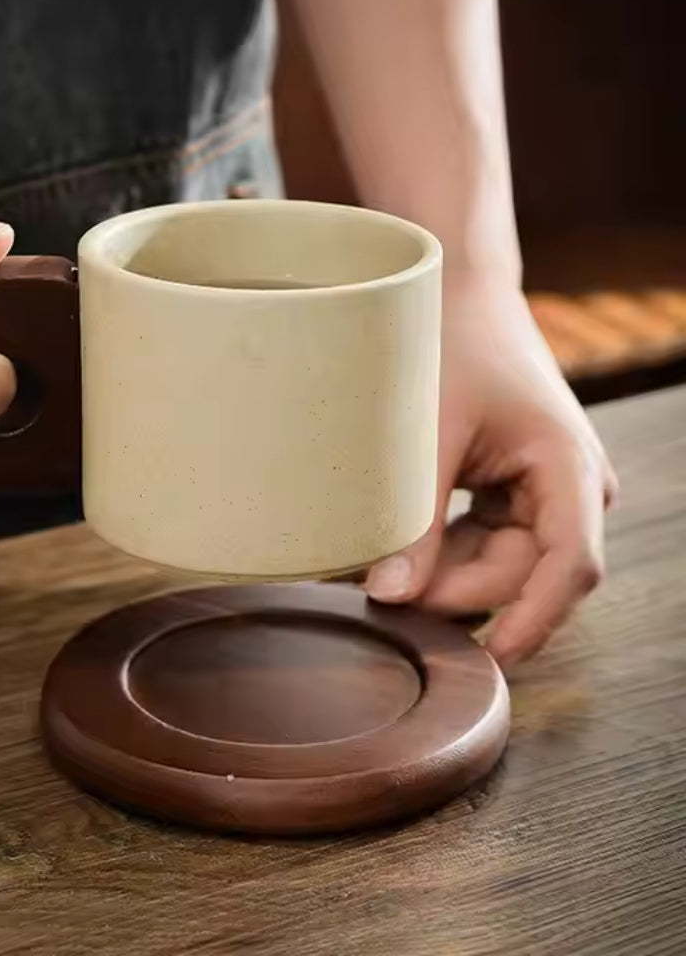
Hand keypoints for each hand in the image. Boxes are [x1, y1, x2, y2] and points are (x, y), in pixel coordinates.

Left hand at [365, 278, 618, 667]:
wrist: (458, 297)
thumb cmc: (452, 347)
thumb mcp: (431, 436)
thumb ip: (416, 520)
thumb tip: (390, 595)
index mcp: (567, 466)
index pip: (569, 566)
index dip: (534, 619)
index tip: (494, 658)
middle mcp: (571, 488)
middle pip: (525, 573)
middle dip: (459, 591)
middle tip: (385, 593)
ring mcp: (547, 493)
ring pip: (502, 565)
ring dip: (448, 574)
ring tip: (386, 567)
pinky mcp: (517, 494)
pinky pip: (487, 544)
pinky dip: (447, 552)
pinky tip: (404, 549)